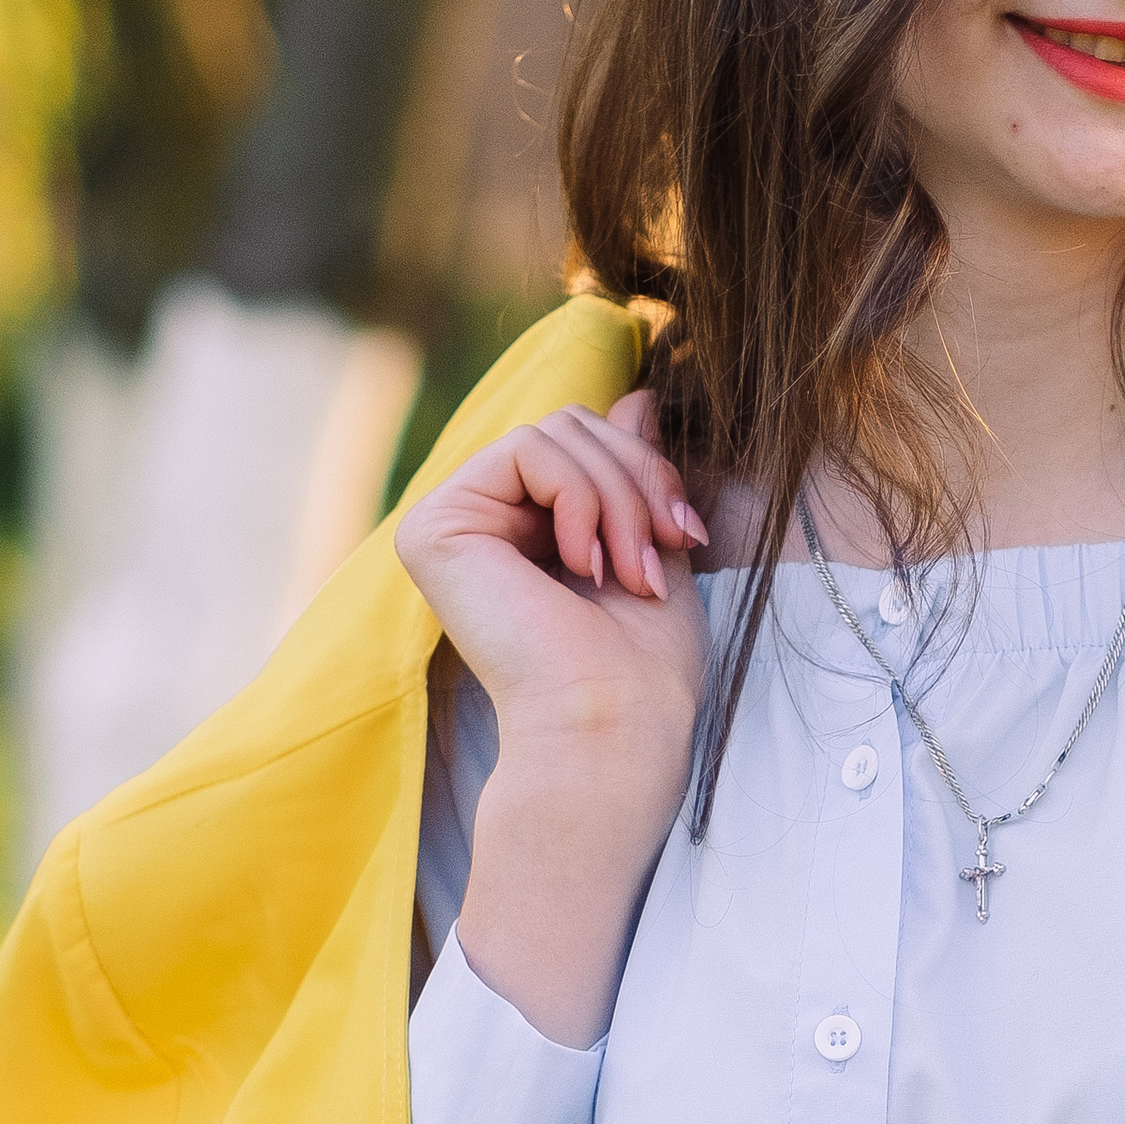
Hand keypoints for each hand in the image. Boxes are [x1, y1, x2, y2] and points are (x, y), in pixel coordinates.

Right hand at [395, 390, 709, 1045]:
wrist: (615, 727)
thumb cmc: (643, 667)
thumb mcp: (654, 544)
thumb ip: (634, 473)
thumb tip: (636, 395)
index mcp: (526, 529)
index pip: (587, 439)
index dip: (648, 470)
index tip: (689, 534)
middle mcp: (480, 522)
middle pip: (571, 423)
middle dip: (638, 479)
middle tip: (664, 551)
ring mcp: (451, 523)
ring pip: (555, 432)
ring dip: (619, 498)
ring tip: (632, 572)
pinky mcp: (435, 527)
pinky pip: (528, 450)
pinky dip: (582, 500)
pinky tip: (583, 566)